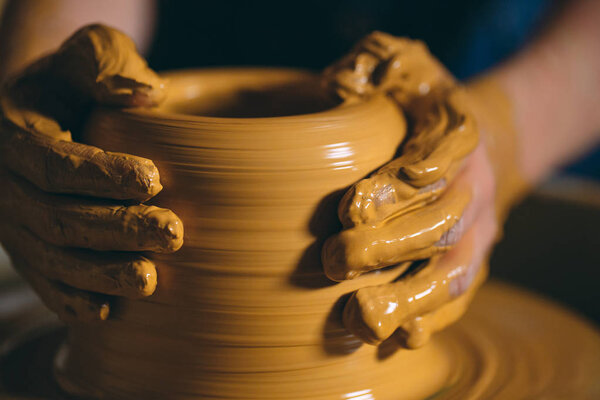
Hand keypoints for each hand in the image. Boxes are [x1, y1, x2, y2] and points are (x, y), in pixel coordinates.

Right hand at [0, 25, 182, 322]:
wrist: (44, 114)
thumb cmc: (75, 83)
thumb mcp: (86, 55)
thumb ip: (105, 65)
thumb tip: (146, 93)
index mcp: (14, 135)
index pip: (53, 161)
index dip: (100, 173)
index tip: (153, 179)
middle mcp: (7, 186)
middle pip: (58, 217)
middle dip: (117, 229)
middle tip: (174, 233)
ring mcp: (16, 225)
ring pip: (53, 259)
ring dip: (102, 273)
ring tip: (150, 279)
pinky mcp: (31, 251)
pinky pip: (46, 284)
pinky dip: (75, 300)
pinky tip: (110, 312)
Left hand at [322, 32, 494, 346]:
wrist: (485, 137)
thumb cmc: (422, 103)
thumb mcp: (403, 68)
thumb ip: (374, 70)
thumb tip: (338, 82)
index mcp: (458, 132)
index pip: (437, 158)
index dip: (397, 186)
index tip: (351, 206)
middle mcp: (474, 183)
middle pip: (440, 222)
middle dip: (386, 246)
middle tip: (334, 260)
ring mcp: (479, 227)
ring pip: (453, 269)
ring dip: (407, 296)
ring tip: (361, 316)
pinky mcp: (475, 258)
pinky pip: (461, 296)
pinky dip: (432, 318)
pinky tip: (400, 337)